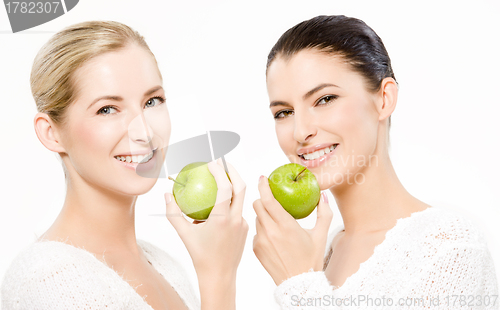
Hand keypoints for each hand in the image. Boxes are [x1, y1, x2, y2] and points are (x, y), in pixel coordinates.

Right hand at [165, 158, 247, 308]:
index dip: (220, 171)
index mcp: (222, 219)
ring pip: (242, 198)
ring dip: (233, 184)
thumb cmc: (199, 256)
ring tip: (221, 177)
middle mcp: (236, 219)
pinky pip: (238, 210)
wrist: (219, 275)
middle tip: (222, 161)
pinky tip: (220, 202)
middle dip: (233, 170)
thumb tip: (166, 194)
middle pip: (241, 187)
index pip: (226, 188)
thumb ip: (173, 213)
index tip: (211, 161)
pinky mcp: (245, 228)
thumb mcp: (184, 234)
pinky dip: (230, 202)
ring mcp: (243, 224)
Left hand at [253, 175, 331, 284]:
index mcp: (286, 225)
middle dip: (262, 199)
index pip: (268, 200)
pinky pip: (256, 232)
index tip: (263, 178)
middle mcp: (271, 232)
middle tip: (270, 199)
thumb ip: (324, 213)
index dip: (263, 186)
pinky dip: (263, 230)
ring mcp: (261, 240)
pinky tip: (273, 237)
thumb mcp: (321, 235)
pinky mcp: (256, 249)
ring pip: (256, 218)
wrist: (298, 285)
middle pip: (257, 205)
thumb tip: (322, 195)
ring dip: (263, 215)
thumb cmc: (311, 260)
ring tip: (275, 221)